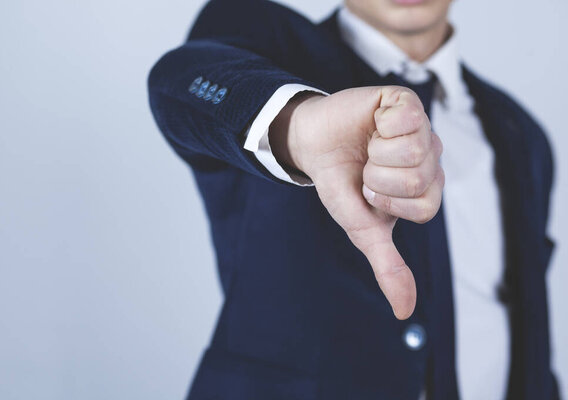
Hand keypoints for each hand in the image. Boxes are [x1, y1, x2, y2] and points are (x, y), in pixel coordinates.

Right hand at [270, 87, 443, 318]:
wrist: (313, 145)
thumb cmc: (340, 183)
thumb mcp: (362, 228)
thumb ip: (388, 266)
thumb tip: (405, 312)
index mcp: (426, 190)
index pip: (424, 207)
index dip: (386, 201)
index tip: (369, 190)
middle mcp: (431, 159)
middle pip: (418, 178)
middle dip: (377, 178)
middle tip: (367, 168)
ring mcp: (423, 128)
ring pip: (414, 149)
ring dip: (376, 153)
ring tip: (369, 146)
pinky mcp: (406, 101)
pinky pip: (406, 116)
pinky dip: (379, 124)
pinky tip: (373, 123)